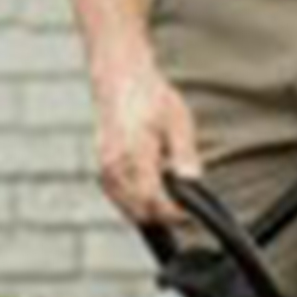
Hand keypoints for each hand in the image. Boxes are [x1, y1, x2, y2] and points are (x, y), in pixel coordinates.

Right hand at [92, 58, 201, 225]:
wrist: (120, 79)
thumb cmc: (150, 97)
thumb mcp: (178, 121)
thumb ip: (184, 154)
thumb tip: (193, 181)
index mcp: (135, 155)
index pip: (153, 201)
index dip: (173, 214)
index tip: (189, 213)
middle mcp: (115, 166)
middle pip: (139, 212)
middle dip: (163, 217)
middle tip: (185, 209)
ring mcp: (105, 170)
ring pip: (127, 209)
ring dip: (149, 212)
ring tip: (171, 200)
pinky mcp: (102, 170)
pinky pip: (118, 199)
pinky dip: (135, 204)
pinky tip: (151, 195)